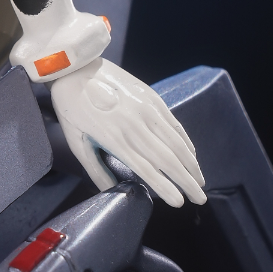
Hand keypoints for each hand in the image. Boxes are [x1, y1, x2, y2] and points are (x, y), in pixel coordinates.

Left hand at [50, 58, 205, 208]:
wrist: (75, 68)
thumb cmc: (71, 108)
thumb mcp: (76, 142)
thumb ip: (96, 169)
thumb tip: (111, 192)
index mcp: (114, 138)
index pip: (146, 169)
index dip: (165, 188)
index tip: (179, 203)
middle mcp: (134, 125)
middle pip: (167, 159)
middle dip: (186, 181)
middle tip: (200, 199)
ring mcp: (145, 109)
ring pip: (175, 142)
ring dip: (191, 164)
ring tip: (200, 182)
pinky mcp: (151, 97)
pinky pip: (174, 124)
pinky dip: (186, 142)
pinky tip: (192, 155)